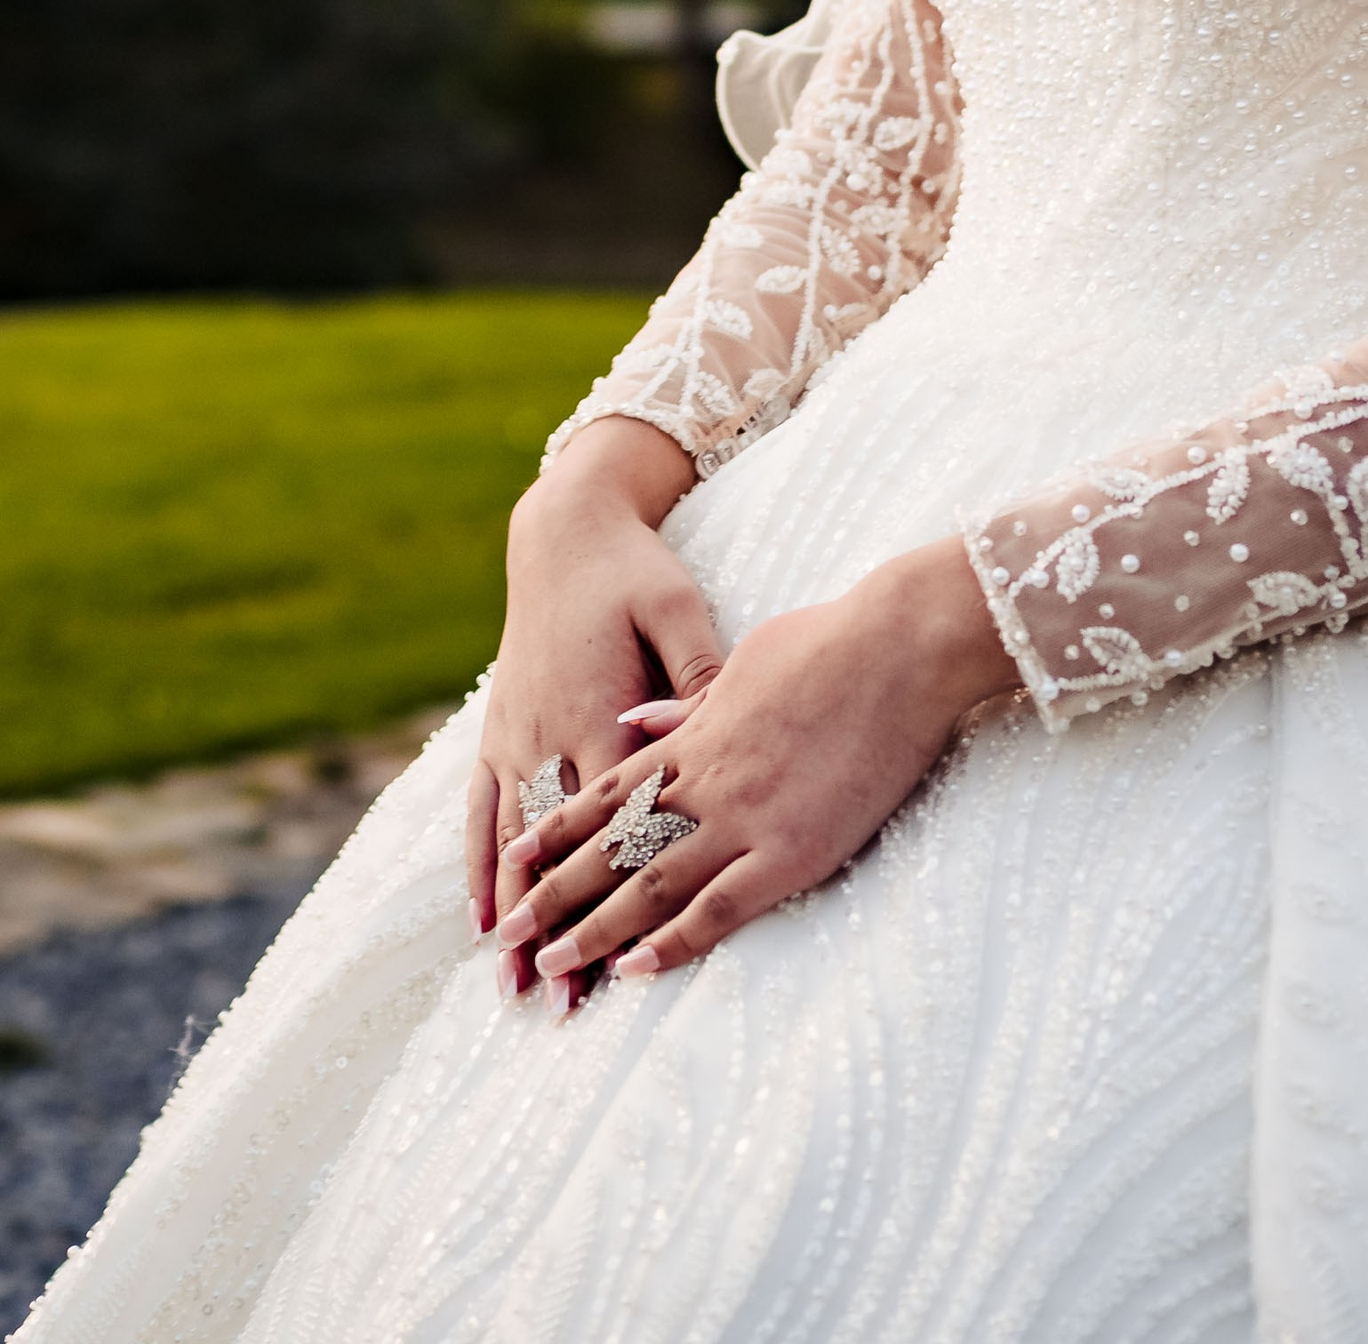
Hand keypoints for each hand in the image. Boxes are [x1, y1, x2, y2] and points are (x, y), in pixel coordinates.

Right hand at [468, 417, 720, 997]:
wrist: (564, 532)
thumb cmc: (633, 573)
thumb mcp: (677, 609)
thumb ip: (697, 675)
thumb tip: (723, 728)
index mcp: (597, 712)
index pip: (610, 825)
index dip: (615, 891)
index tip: (621, 954)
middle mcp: (548, 735)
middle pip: (554, 854)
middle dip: (557, 930)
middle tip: (560, 1003)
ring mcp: (516, 737)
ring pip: (511, 844)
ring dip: (513, 916)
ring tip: (512, 983)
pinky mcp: (499, 729)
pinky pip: (480, 809)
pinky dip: (475, 865)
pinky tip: (478, 915)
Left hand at [491, 538, 1015, 997]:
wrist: (901, 644)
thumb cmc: (835, 640)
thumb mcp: (745, 659)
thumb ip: (690, 700)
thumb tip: (636, 718)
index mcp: (694, 734)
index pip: (608, 792)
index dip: (559, 829)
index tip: (517, 858)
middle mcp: (704, 782)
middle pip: (612, 847)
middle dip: (555, 892)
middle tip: (510, 935)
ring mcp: (744, 819)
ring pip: (649, 886)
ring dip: (595, 930)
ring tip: (552, 964)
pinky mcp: (790, 850)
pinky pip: (718, 907)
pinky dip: (673, 942)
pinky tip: (636, 970)